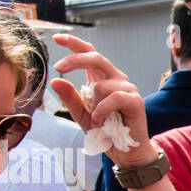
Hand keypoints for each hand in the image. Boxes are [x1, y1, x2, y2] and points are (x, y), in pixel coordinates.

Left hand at [50, 34, 156, 167]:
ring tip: (97, 121)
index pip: (89, 53)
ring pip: (101, 85)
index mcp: (101, 78)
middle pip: (95, 58)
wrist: (126, 153)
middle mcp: (115, 79)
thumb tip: (55, 81)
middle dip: (75, 60)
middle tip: (59, 68)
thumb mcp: (81, 115)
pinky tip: (100, 120)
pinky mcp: (135, 100)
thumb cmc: (106, 132)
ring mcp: (127, 89)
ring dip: (93, 105)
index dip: (74, 43)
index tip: (57, 38)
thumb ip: (70, 98)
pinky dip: (103, 110)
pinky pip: (114, 97)